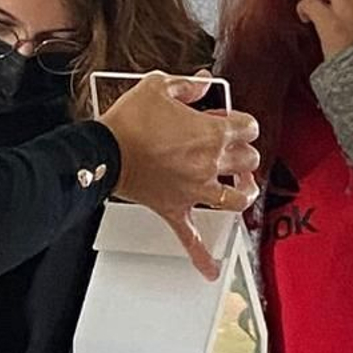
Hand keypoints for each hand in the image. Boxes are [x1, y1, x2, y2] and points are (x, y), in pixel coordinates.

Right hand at [100, 73, 260, 276]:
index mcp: (211, 133)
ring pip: (236, 199)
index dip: (244, 122)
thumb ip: (186, 86)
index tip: (234, 122)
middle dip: (244, 154)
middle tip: (235, 151)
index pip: (248, 127)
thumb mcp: (157, 87)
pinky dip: (202, 255)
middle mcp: (209, 163)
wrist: (104, 150)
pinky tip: (211, 269)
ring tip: (242, 190)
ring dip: (243, 193)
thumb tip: (203, 82)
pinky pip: (192, 237)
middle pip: (248, 161)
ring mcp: (195, 189)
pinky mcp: (176, 208)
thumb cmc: (129, 121)